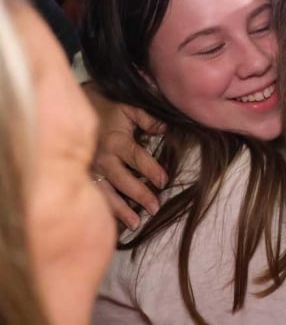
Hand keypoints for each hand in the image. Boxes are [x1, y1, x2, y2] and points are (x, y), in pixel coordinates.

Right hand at [84, 83, 166, 229]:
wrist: (74, 108)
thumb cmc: (107, 107)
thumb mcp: (129, 107)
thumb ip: (148, 118)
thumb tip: (164, 129)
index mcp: (116, 141)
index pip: (137, 158)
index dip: (152, 170)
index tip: (164, 182)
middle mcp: (103, 158)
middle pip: (123, 181)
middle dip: (139, 196)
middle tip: (155, 208)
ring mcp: (90, 170)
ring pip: (106, 193)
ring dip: (120, 210)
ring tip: (136, 224)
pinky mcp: (83, 176)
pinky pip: (94, 195)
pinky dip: (104, 209)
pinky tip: (113, 223)